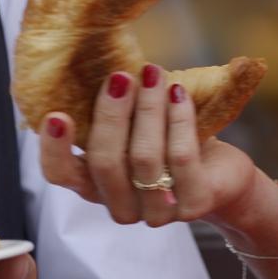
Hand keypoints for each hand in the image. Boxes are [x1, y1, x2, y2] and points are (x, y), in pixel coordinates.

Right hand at [38, 64, 257, 229]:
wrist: (223, 173)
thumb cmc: (169, 143)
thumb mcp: (134, 128)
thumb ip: (114, 112)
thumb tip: (104, 67)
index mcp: (95, 185)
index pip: (61, 175)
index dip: (55, 149)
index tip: (56, 115)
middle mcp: (121, 205)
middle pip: (104, 162)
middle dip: (112, 114)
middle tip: (121, 77)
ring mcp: (156, 211)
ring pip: (143, 158)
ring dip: (149, 108)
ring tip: (154, 75)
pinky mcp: (193, 205)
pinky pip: (180, 158)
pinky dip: (178, 119)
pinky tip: (179, 94)